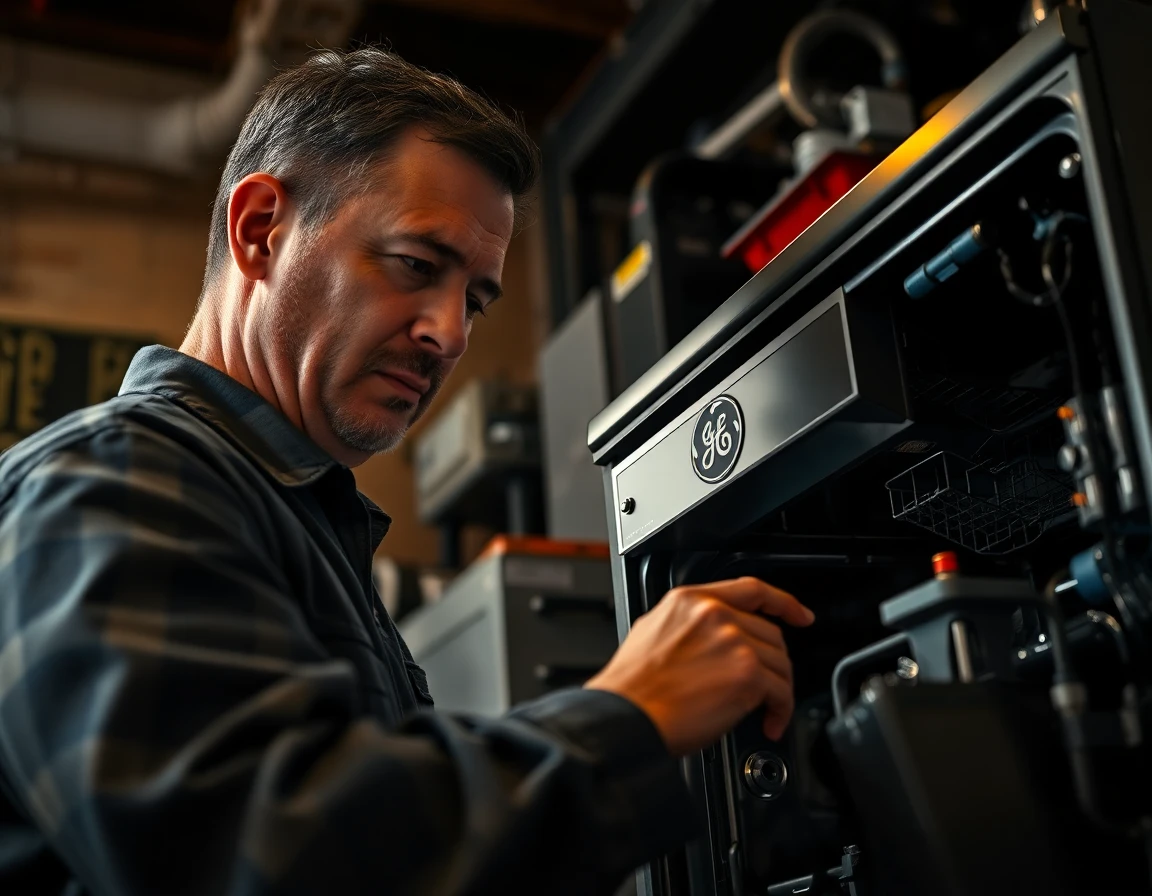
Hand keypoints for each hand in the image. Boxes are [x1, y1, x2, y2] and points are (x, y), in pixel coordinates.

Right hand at [584, 577, 813, 755]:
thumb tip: (706, 641)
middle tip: (768, 686)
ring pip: (779, 662)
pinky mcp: (746, 673)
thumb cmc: (631, 690)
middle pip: (770, 632)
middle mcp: (714, 615)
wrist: (626, 716)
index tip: (799, 614)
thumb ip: (685, 626)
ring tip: (767, 710)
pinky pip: (781, 691)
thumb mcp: (650, 633)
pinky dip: (782, 711)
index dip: (782, 602)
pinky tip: (771, 721)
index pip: (750, 589)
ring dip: (778, 690)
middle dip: (773, 663)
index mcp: (689, 601)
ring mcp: (733, 641)